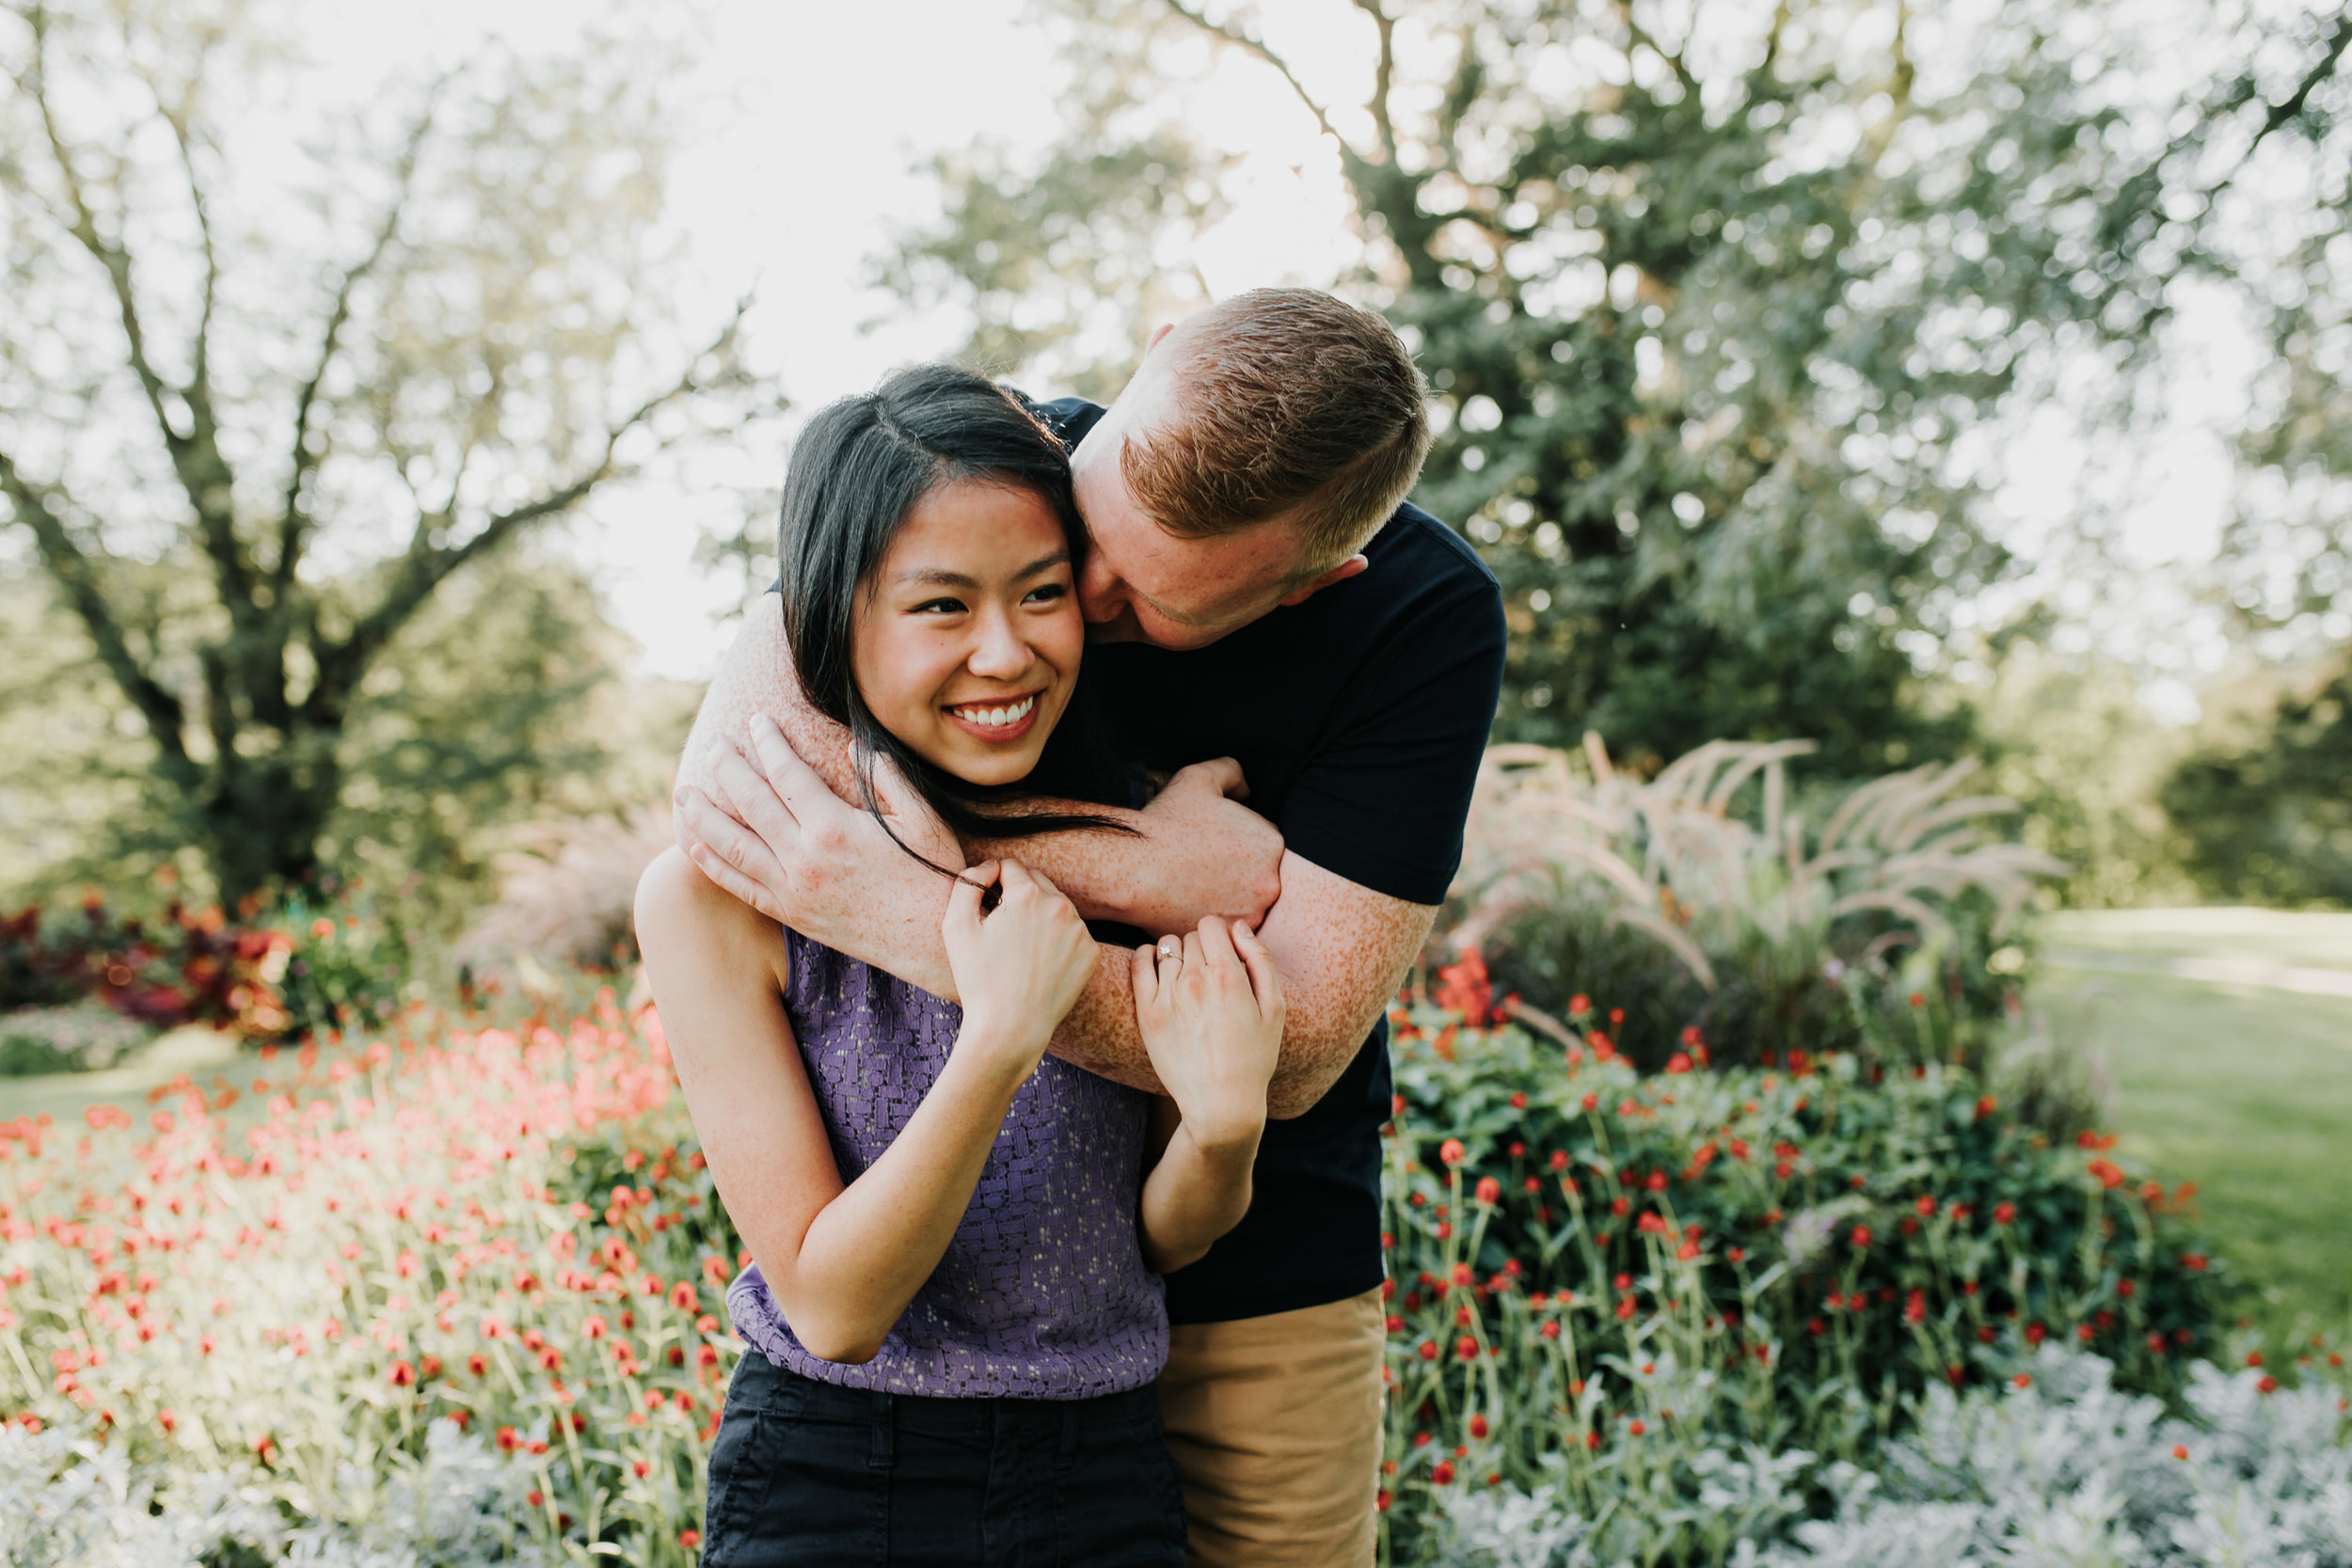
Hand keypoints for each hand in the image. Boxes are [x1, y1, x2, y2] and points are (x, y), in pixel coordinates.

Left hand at [675, 712, 962, 996]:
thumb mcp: (921, 816)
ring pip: (732, 844)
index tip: (756, 720)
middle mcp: (804, 857)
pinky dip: (713, 865)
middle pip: (750, 801)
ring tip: (684, 792)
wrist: (933, 941)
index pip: (786, 772)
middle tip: (715, 744)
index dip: (768, 741)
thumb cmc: (933, 874)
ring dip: (703, 814)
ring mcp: (792, 889)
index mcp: (834, 826)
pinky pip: (740, 886)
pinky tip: (694, 845)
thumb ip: (884, 775)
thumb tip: (853, 742)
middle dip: (727, 766)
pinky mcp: (791, 914)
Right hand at [944, 861, 1098, 1071]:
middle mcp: (1060, 906)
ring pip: (1057, 907)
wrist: (1011, 1028)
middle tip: (1003, 931)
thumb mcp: (956, 926)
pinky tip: (1040, 963)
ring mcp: (1081, 930)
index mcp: (1027, 894)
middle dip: (1019, 897)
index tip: (987, 909)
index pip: (1010, 867)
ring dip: (1040, 917)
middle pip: (1036, 882)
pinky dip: (1058, 941)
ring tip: (1021, 950)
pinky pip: (1073, 934)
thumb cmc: (979, 979)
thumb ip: (968, 882)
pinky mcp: (1092, 953)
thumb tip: (990, 866)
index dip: (994, 885)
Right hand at [1125, 759, 1283, 936]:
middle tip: (1201, 867)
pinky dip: (1210, 917)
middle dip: (1233, 872)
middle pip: (1255, 877)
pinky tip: (1188, 903)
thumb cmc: (1167, 823)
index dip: (1235, 843)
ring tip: (1193, 886)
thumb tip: (1246, 789)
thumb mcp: (1201, 778)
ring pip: (1241, 904)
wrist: (1133, 867)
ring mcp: (1249, 915)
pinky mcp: (1225, 937)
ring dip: (1225, 897)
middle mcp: (1270, 883)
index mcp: (1271, 844)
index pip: (1261, 844)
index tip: (1210, 846)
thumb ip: (1232, 772)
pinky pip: (1222, 927)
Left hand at [1132, 916, 1283, 1151]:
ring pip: (1166, 948)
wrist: (1221, 1102)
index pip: (1212, 925)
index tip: (1224, 955)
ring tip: (1187, 978)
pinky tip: (1157, 967)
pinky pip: (1139, 963)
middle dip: (1202, 949)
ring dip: (1177, 956)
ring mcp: (1168, 996)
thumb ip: (1260, 960)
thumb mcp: (1275, 1008)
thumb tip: (1239, 927)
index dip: (1220, 936)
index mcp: (1229, 976)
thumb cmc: (1254, 1057)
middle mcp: (1196, 980)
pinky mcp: (1148, 1013)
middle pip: (1190, 937)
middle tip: (1210, 975)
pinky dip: (1147, 957)